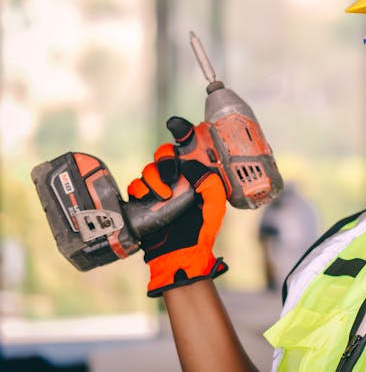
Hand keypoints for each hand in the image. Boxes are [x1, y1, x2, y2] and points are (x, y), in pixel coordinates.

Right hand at [128, 116, 227, 297]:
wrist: (179, 254)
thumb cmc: (201, 230)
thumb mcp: (214, 204)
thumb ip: (209, 182)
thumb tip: (192, 165)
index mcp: (197, 174)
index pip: (189, 146)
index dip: (182, 131)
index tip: (177, 126)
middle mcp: (178, 177)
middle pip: (165, 153)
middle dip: (166, 159)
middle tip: (172, 175)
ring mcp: (160, 187)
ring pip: (149, 168)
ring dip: (155, 178)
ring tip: (164, 196)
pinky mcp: (144, 199)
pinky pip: (136, 184)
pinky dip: (141, 189)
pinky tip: (150, 200)